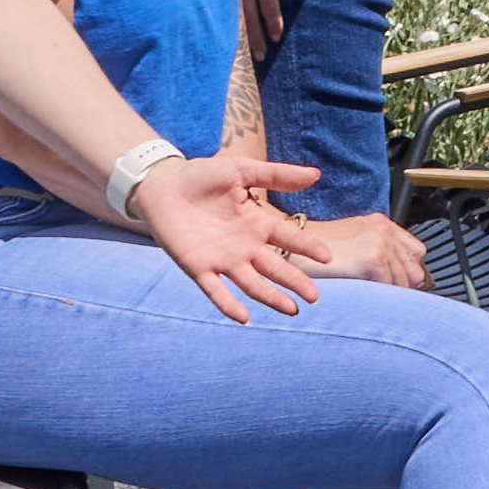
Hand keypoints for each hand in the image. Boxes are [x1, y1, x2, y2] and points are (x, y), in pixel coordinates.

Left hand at [128, 148, 324, 323]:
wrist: (161, 186)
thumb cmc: (201, 177)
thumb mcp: (240, 171)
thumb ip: (276, 175)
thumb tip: (316, 175)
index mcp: (256, 224)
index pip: (288, 238)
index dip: (308, 247)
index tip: (327, 258)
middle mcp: (244, 247)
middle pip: (276, 267)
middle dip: (295, 281)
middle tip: (314, 296)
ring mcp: (223, 260)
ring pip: (252, 284)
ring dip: (272, 297)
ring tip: (292, 309)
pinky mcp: (199, 268)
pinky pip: (216, 290)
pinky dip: (229, 304)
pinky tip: (243, 317)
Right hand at [276, 186, 432, 293]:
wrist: (291, 249)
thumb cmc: (315, 252)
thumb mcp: (351, 243)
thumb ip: (376, 253)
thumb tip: (399, 279)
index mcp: (381, 224)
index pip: (417, 253)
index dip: (408, 271)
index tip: (399, 284)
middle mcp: (384, 230)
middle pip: (415, 269)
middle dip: (403, 285)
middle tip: (385, 296)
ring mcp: (380, 243)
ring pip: (404, 282)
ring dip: (390, 294)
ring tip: (371, 298)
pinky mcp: (373, 258)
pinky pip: (390, 287)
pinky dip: (380, 296)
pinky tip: (364, 296)